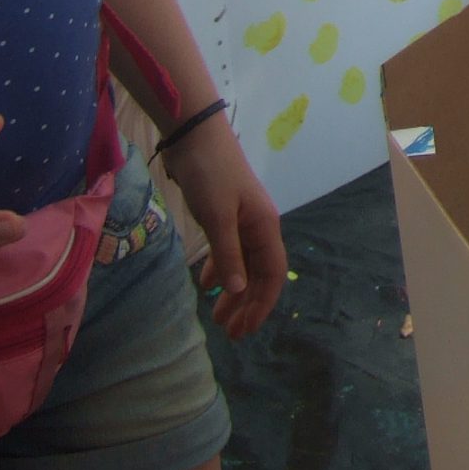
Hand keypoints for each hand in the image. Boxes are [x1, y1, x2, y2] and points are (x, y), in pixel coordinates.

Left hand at [159, 120, 286, 338]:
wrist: (196, 137)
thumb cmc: (211, 174)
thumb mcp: (218, 217)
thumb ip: (228, 254)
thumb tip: (238, 290)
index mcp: (264, 226)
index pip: (272, 273)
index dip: (262, 303)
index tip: (247, 330)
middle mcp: (257, 226)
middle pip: (258, 273)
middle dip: (246, 304)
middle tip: (231, 333)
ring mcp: (240, 221)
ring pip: (242, 264)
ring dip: (232, 291)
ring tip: (217, 317)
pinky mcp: (222, 215)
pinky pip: (227, 251)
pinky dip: (219, 269)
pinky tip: (205, 284)